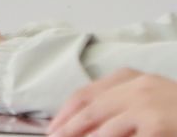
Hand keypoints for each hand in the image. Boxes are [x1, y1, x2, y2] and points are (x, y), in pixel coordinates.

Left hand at [51, 71, 176, 136]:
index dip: (65, 113)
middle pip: (89, 111)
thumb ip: (123, 103)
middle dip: (68, 129)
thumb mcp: (152, 97)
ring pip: (103, 130)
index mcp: (132, 78)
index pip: (86, 94)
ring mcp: (147, 107)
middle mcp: (137, 88)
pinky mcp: (156, 126)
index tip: (52, 129)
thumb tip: (86, 123)